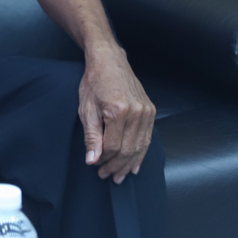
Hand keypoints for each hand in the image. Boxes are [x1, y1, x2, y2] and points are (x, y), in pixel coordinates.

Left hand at [80, 44, 155, 182]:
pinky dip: (141, 153)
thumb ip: (91, 136)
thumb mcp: (86, 108)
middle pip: (128, 149)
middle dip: (116, 166)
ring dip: (129, 164)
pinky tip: (134, 164)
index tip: (95, 166)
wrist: (109, 61)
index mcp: (118, 111)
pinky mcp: (150, 111)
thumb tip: (92, 159)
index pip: (113, 146)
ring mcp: (146, 112)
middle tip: (106, 176)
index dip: (104, 160)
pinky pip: (147, 138)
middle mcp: (137, 112)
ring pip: (140, 147)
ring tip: (120, 175)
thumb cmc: (94, 82)